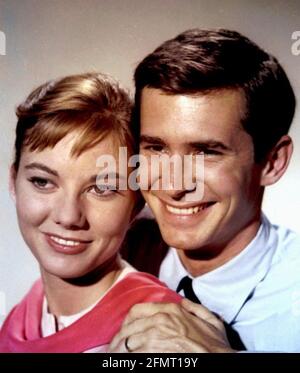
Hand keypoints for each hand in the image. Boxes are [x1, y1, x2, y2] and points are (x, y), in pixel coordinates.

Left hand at [108, 299, 235, 352]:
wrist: (220, 360)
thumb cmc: (217, 346)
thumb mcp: (212, 321)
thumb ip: (196, 309)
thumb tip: (185, 303)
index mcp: (170, 310)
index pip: (137, 311)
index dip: (127, 322)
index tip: (124, 332)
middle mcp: (159, 320)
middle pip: (128, 328)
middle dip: (119, 340)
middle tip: (113, 349)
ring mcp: (155, 338)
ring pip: (127, 343)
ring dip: (119, 351)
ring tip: (114, 357)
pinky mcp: (153, 354)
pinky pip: (132, 356)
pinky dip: (127, 359)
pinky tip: (125, 362)